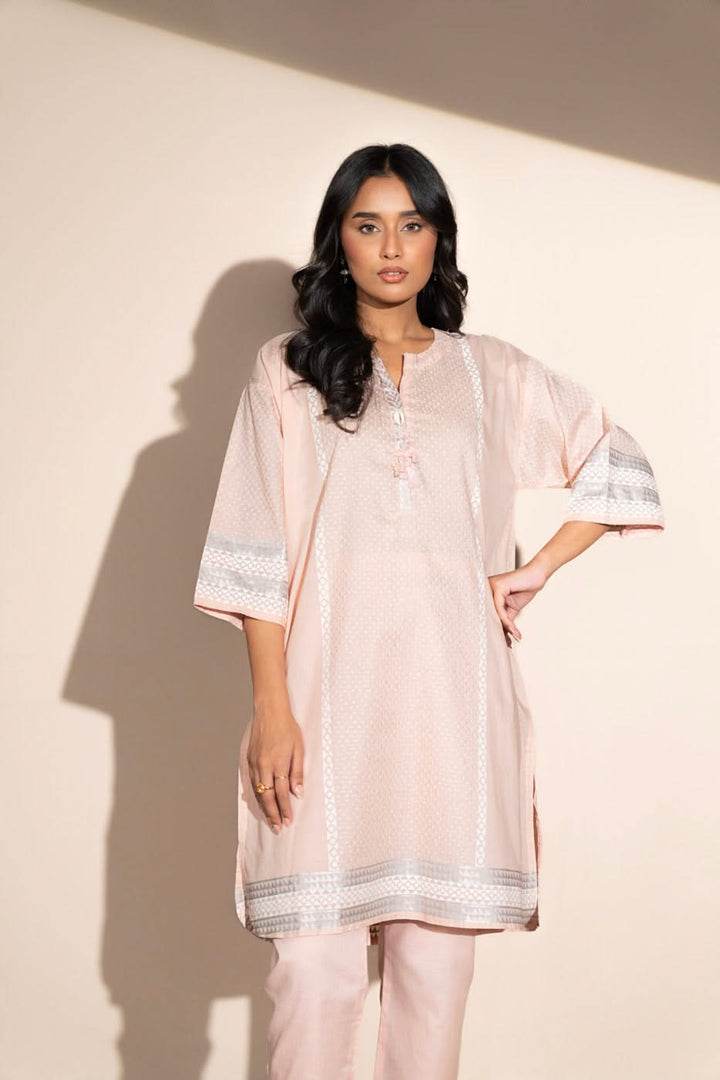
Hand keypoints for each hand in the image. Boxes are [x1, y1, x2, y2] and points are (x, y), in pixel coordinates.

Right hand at [246, 701, 304, 833]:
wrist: (269, 711)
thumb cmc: (287, 728)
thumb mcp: (299, 748)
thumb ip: (297, 772)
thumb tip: (298, 793)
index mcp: (278, 763)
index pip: (281, 793)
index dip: (285, 809)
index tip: (289, 821)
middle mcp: (264, 766)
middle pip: (267, 796)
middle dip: (273, 814)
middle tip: (278, 828)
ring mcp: (254, 763)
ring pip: (258, 791)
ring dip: (264, 808)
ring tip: (270, 821)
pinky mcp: (249, 760)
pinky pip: (252, 782)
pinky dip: (256, 795)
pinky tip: (259, 803)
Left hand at [488, 561, 547, 646]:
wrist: (537, 575)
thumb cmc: (525, 588)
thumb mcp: (513, 607)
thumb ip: (505, 617)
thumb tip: (502, 633)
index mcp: (488, 592)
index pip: (489, 614)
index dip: (496, 628)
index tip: (504, 642)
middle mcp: (486, 588)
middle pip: (489, 614)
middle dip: (498, 631)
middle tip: (506, 645)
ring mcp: (491, 587)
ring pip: (494, 614)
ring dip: (505, 629)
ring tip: (512, 640)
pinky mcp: (498, 587)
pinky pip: (500, 609)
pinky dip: (508, 622)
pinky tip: (515, 631)